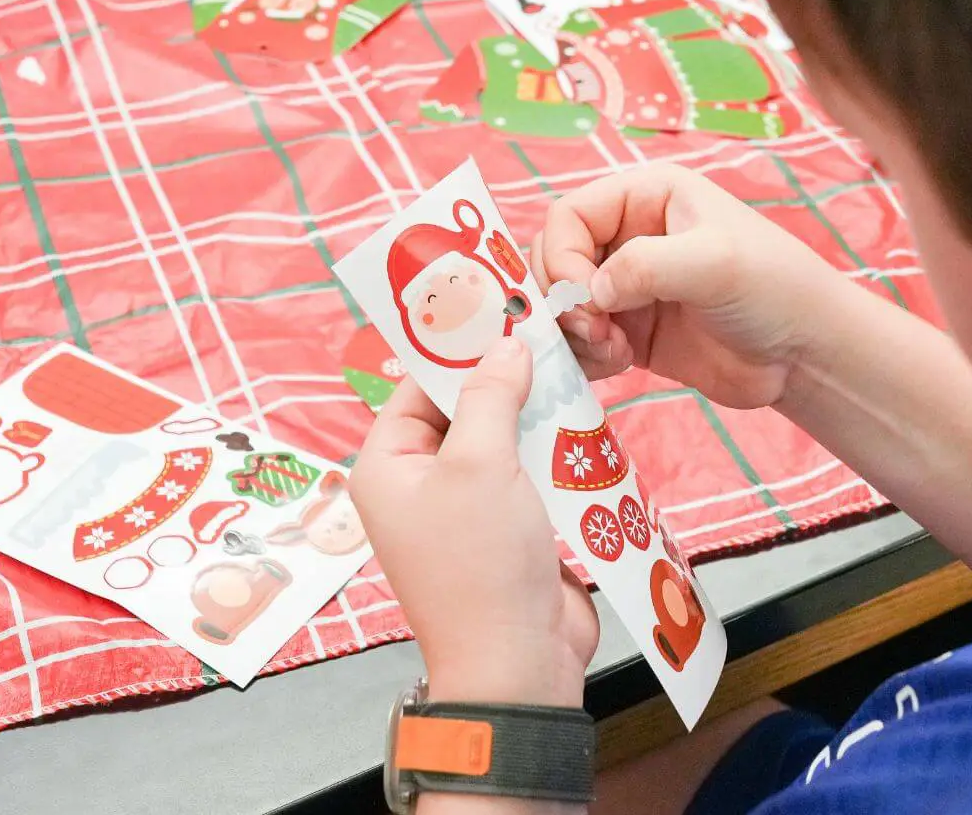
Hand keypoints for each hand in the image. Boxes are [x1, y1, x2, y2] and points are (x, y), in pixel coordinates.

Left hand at [351, 338, 599, 706]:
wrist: (518, 664)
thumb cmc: (481, 564)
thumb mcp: (480, 463)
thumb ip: (491, 395)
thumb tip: (507, 344)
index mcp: (386, 467)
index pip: (416, 386)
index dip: (458, 348)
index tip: (500, 307)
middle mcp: (418, 485)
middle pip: (462, 409)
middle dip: (505, 377)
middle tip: (548, 330)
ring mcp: (465, 509)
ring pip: (500, 439)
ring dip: (535, 413)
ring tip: (574, 366)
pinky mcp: (508, 529)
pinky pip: (527, 474)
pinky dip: (552, 450)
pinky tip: (584, 419)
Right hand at [531, 165, 845, 408]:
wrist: (806, 355)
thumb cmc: (774, 288)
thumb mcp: (714, 263)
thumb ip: (645, 266)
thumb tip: (588, 293)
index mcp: (648, 197)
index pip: (569, 216)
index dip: (563, 256)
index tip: (584, 299)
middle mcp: (630, 236)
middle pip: (555, 259)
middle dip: (563, 299)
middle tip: (596, 331)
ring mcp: (627, 287)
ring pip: (563, 304)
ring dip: (573, 333)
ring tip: (612, 353)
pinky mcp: (630, 333)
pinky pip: (580, 341)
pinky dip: (583, 356)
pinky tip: (616, 366)